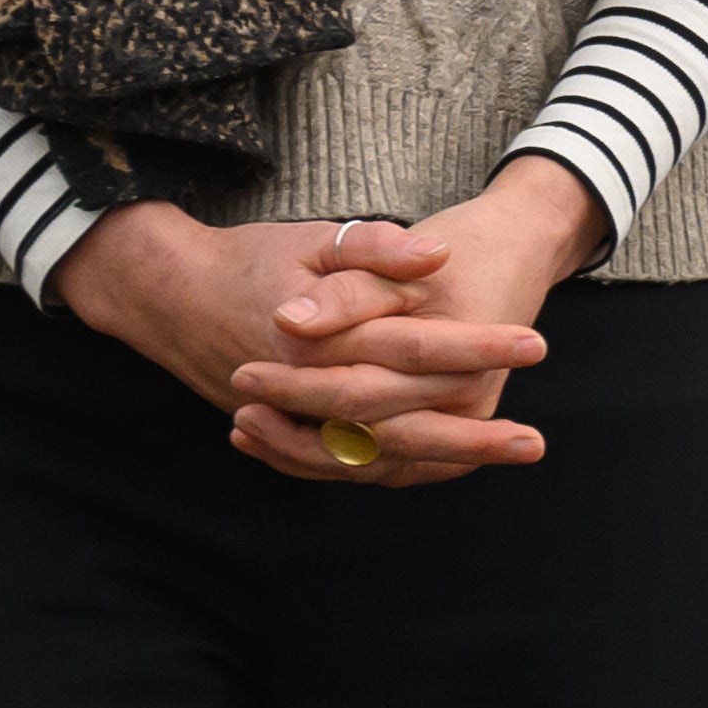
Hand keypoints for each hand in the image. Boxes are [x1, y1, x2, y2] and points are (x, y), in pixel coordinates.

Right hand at [55, 171, 575, 486]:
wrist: (173, 295)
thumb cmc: (252, 261)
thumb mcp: (312, 239)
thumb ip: (372, 248)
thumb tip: (435, 255)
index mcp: (311, 341)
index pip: (407, 349)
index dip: (472, 346)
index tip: (532, 342)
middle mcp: (300, 391)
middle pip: (397, 424)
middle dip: (470, 436)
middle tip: (534, 441)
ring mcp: (291, 421)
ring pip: (374, 458)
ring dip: (442, 460)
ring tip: (507, 455)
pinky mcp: (289, 434)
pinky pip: (348, 465)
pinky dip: (397, 468)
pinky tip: (450, 465)